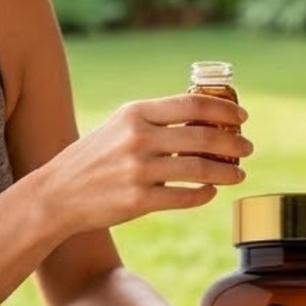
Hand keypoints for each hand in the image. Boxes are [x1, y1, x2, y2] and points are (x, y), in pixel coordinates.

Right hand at [42, 93, 252, 233]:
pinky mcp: (138, 201)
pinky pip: (185, 196)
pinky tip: (211, 192)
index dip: (224, 109)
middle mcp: (138, 138)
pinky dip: (204, 194)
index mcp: (136, 113)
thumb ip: (157, 119)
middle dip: (234, 143)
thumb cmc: (95, 157)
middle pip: (203, 137)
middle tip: (248, 148)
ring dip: (227, 172)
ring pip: (200, 169)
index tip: (242, 117)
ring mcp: (138, 170)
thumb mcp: (121, 125)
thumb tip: (206, 117)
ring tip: (239, 174)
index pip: (193, 104)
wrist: (57, 194)